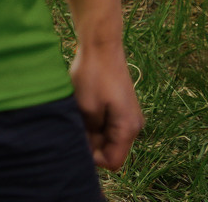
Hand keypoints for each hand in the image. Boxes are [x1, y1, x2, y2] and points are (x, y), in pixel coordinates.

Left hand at [71, 41, 141, 170]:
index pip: (113, 161)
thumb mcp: (86, 108)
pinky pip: (107, 124)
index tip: (75, 141)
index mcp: (128, 129)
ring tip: (78, 113)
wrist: (102, 46)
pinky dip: (94, 121)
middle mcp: (134, 126)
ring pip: (107, 136)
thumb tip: (87, 148)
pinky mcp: (122, 107)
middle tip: (73, 125)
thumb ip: (89, 133)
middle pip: (110, 149)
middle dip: (91, 143)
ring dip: (91, 131)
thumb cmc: (93, 75)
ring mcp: (129, 116)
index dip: (92, 158)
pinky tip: (82, 107)